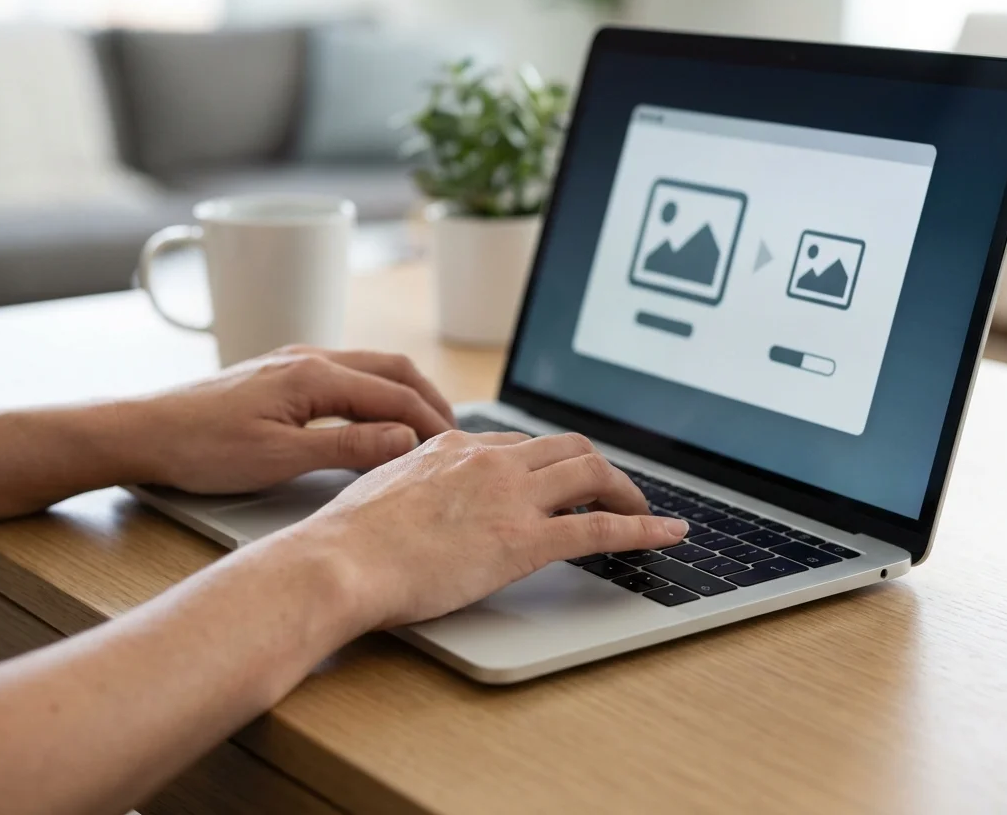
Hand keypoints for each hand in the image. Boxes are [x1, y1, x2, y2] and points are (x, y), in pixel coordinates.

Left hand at [126, 346, 456, 493]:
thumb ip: (347, 448)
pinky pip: (347, 374)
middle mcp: (310, 357)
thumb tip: (405, 440)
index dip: (432, 422)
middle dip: (430, 399)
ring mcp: (295, 361)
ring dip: (405, 394)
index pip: (396, 394)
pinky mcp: (282, 374)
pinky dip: (376, 393)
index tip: (456, 450)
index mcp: (314, 375)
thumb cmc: (201, 448)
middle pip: (393, 368)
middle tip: (455, 436)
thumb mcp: (279, 458)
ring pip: (371, 368)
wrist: (143, 432)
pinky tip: (376, 418)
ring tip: (426, 428)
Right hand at [298, 430, 689, 630]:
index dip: (549, 464)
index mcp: (454, 447)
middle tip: (612, 492)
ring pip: (591, 474)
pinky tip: (667, 534)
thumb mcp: (381, 489)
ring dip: (626, 490)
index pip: (520, 444)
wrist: (339, 561)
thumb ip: (412, 482)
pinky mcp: (524, 541)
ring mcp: (511, 497)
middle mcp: (490, 460)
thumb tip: (415, 494)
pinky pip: (601, 529)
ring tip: (643, 511)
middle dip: (598, 468)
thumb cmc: (346, 539)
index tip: (559, 482)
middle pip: (567, 448)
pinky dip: (644, 529)